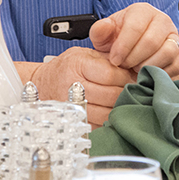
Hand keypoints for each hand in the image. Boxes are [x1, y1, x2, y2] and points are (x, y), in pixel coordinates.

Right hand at [20, 48, 136, 127]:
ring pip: (106, 113)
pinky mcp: (72, 121)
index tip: (131, 78)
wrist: (44, 84)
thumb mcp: (86, 54)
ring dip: (119, 109)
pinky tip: (112, 113)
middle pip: (110, 95)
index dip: (125, 77)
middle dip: (125, 94)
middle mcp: (73, 85)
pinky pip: (98, 125)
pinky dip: (108, 120)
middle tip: (132, 92)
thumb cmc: (68, 67)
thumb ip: (108, 59)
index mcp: (78, 65)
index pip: (111, 75)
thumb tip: (134, 69)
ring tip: (123, 102)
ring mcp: (71, 105)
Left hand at [89, 2, 178, 78]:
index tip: (114, 60)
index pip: (135, 27)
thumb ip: (100, 31)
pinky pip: (177, 64)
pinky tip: (148, 74)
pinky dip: (161, 73)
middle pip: (151, 41)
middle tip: (124, 66)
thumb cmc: (118, 43)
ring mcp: (175, 37)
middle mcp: (163, 20)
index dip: (123, 46)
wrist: (133, 53)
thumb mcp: (104, 37)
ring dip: (148, 65)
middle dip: (134, 58)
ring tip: (136, 70)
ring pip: (167, 52)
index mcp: (143, 11)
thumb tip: (104, 27)